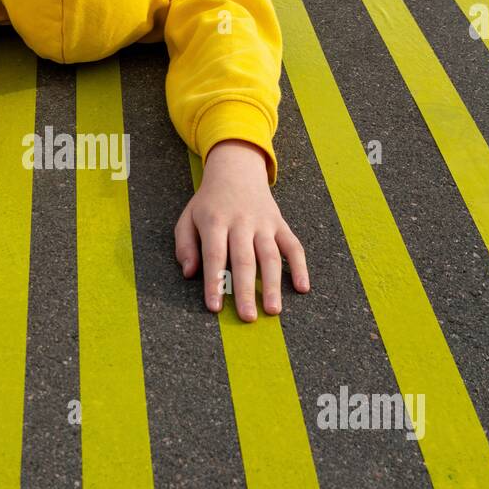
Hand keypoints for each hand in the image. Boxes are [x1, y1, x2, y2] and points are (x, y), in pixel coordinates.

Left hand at [174, 139, 309, 320]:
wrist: (236, 170)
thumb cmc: (208, 203)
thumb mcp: (187, 218)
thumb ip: (185, 245)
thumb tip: (189, 273)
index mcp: (215, 221)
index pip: (214, 256)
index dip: (214, 282)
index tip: (215, 307)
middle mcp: (241, 222)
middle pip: (244, 260)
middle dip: (246, 290)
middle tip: (247, 318)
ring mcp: (263, 222)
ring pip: (271, 256)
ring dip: (273, 284)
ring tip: (273, 310)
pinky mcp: (280, 223)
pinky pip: (293, 246)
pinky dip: (300, 266)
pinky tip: (303, 288)